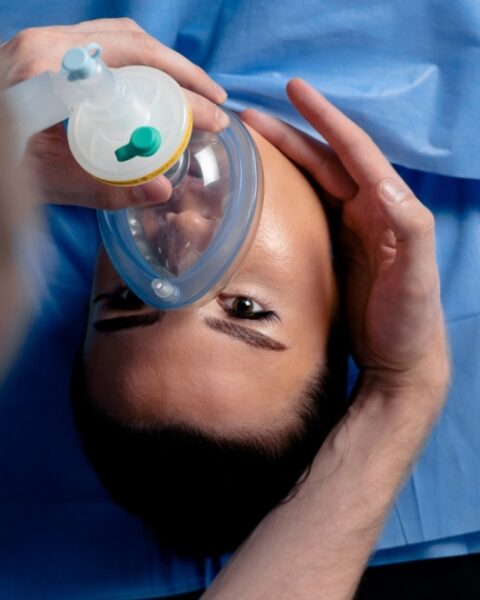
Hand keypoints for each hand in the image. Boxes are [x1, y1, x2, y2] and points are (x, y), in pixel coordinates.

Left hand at [0, 18, 228, 209]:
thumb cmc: (5, 167)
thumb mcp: (53, 183)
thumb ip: (108, 189)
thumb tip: (164, 189)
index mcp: (49, 72)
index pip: (135, 69)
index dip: (183, 89)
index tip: (213, 115)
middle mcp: (46, 44)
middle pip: (135, 41)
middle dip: (183, 70)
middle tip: (215, 101)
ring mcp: (43, 40)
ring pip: (120, 36)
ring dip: (163, 61)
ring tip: (193, 90)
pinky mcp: (43, 46)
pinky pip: (102, 42)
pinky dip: (138, 59)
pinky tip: (154, 83)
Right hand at [243, 79, 448, 395]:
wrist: (399, 357)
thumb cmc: (411, 319)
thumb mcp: (418, 277)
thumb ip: (411, 230)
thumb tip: (386, 185)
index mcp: (387, 207)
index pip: (353, 152)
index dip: (325, 120)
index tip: (296, 92)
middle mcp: (368, 210)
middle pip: (325, 160)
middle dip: (291, 134)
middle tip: (250, 118)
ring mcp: (350, 228)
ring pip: (313, 180)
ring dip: (285, 157)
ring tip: (250, 143)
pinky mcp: (334, 248)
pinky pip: (307, 209)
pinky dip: (285, 191)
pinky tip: (263, 188)